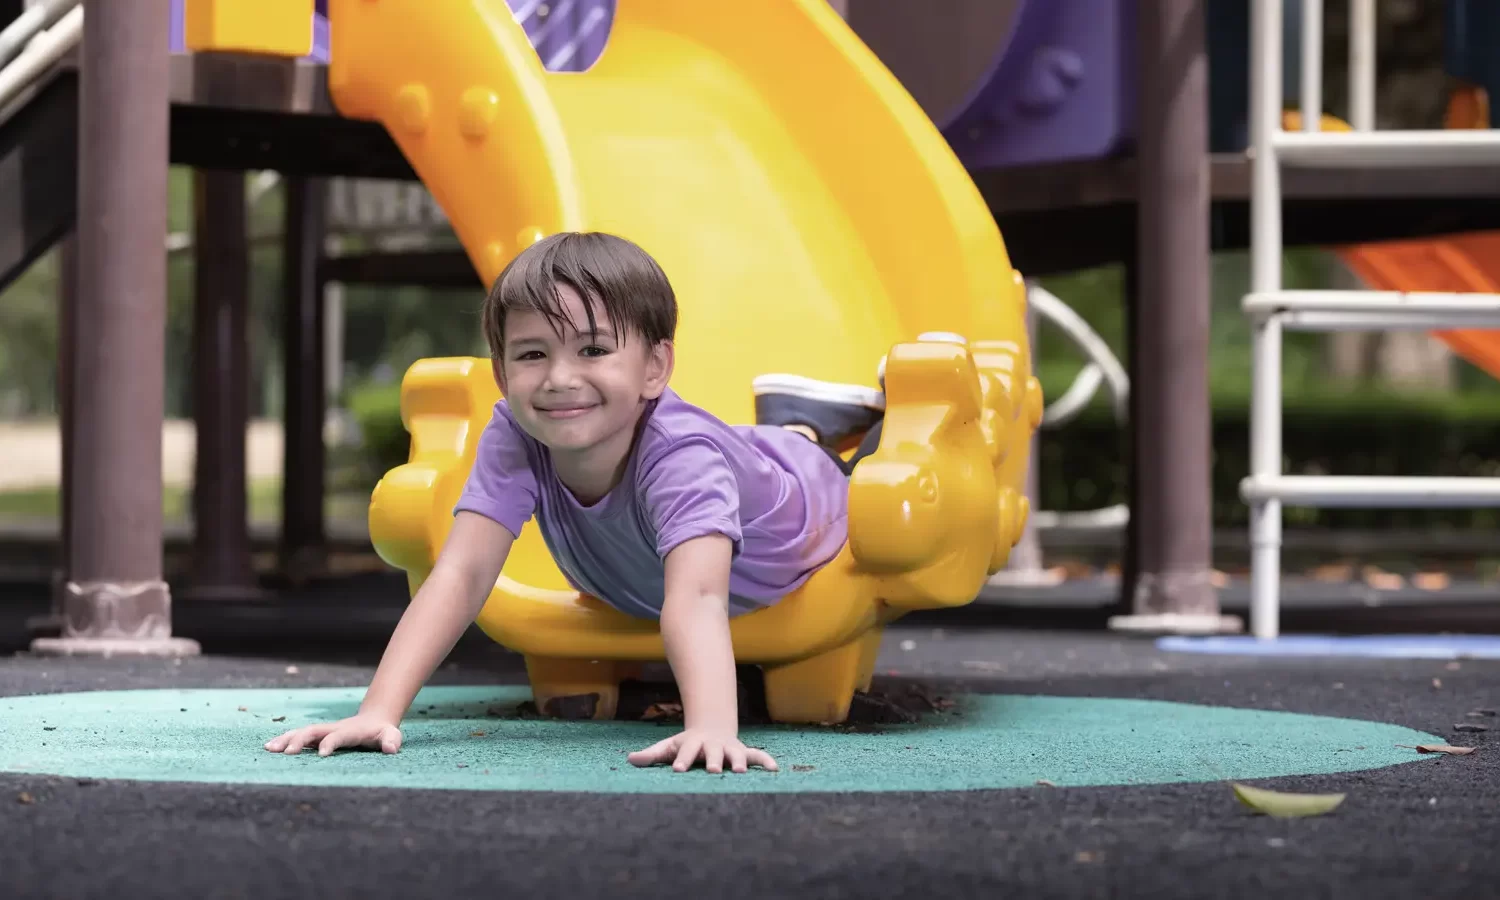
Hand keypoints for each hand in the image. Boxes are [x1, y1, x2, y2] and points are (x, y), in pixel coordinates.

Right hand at [264, 714, 402, 756]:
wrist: (374, 719)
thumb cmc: (383, 732)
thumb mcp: (392, 735)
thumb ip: (392, 741)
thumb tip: (391, 749)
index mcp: (350, 731)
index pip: (338, 736)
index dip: (330, 743)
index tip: (321, 755)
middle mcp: (333, 728)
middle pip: (313, 731)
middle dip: (299, 740)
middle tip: (286, 753)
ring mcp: (324, 731)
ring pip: (302, 732)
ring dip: (286, 739)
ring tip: (268, 749)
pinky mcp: (318, 735)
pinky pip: (298, 737)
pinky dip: (284, 740)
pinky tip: (269, 748)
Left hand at [627, 726, 777, 773]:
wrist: (712, 727)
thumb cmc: (687, 744)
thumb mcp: (669, 746)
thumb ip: (652, 754)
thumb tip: (630, 760)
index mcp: (693, 744)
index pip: (686, 751)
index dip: (683, 759)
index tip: (678, 770)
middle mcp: (713, 746)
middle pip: (713, 753)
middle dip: (714, 761)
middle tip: (713, 770)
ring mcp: (730, 748)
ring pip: (736, 755)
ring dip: (739, 762)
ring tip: (740, 773)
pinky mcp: (743, 752)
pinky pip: (756, 756)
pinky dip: (765, 761)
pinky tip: (774, 769)